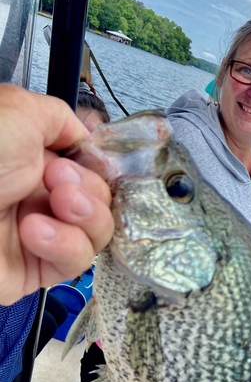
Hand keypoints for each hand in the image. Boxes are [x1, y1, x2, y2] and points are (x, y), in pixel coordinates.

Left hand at [0, 84, 113, 304]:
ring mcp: (43, 236)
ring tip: (55, 203)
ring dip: (85, 215)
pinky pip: (76, 261)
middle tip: (57, 180)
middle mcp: (42, 197)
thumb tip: (85, 137)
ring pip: (97, 233)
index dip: (98, 167)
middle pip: (101, 200)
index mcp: (37, 162)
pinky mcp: (37, 270)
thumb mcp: (18, 111)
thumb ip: (61, 117)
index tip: (88, 159)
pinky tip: (34, 232)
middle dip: (88, 188)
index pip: (93, 170)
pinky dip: (64, 244)